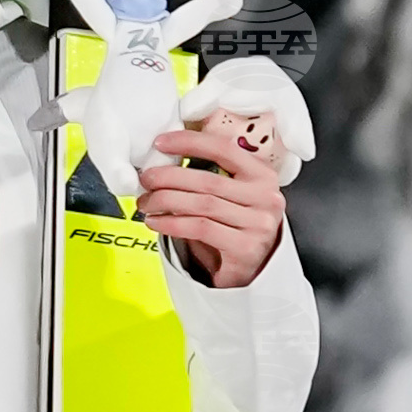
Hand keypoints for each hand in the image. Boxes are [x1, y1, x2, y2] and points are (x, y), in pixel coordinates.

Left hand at [131, 121, 285, 288]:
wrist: (253, 269)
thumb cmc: (236, 227)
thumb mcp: (232, 195)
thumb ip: (209, 176)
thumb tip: (163, 161)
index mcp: (262, 175)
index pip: (223, 149)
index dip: (189, 142)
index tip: (160, 143)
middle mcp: (266, 198)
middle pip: (207, 180)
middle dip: (168, 177)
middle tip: (146, 179)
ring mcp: (259, 224)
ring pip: (201, 204)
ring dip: (166, 201)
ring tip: (146, 203)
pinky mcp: (246, 248)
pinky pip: (200, 228)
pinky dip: (172, 223)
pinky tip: (156, 222)